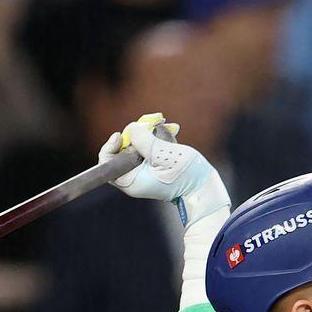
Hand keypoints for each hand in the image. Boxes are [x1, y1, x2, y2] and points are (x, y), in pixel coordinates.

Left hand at [99, 113, 229, 225]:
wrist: (205, 188)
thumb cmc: (186, 177)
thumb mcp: (165, 155)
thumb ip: (145, 142)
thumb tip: (131, 129)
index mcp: (130, 181)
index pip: (107, 162)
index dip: (110, 146)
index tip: (120, 135)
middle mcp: (134, 176)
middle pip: (122, 149)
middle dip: (135, 134)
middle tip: (151, 123)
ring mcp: (144, 171)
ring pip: (137, 146)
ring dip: (149, 134)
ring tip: (168, 131)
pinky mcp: (154, 165)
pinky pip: (149, 147)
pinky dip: (157, 138)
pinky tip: (171, 134)